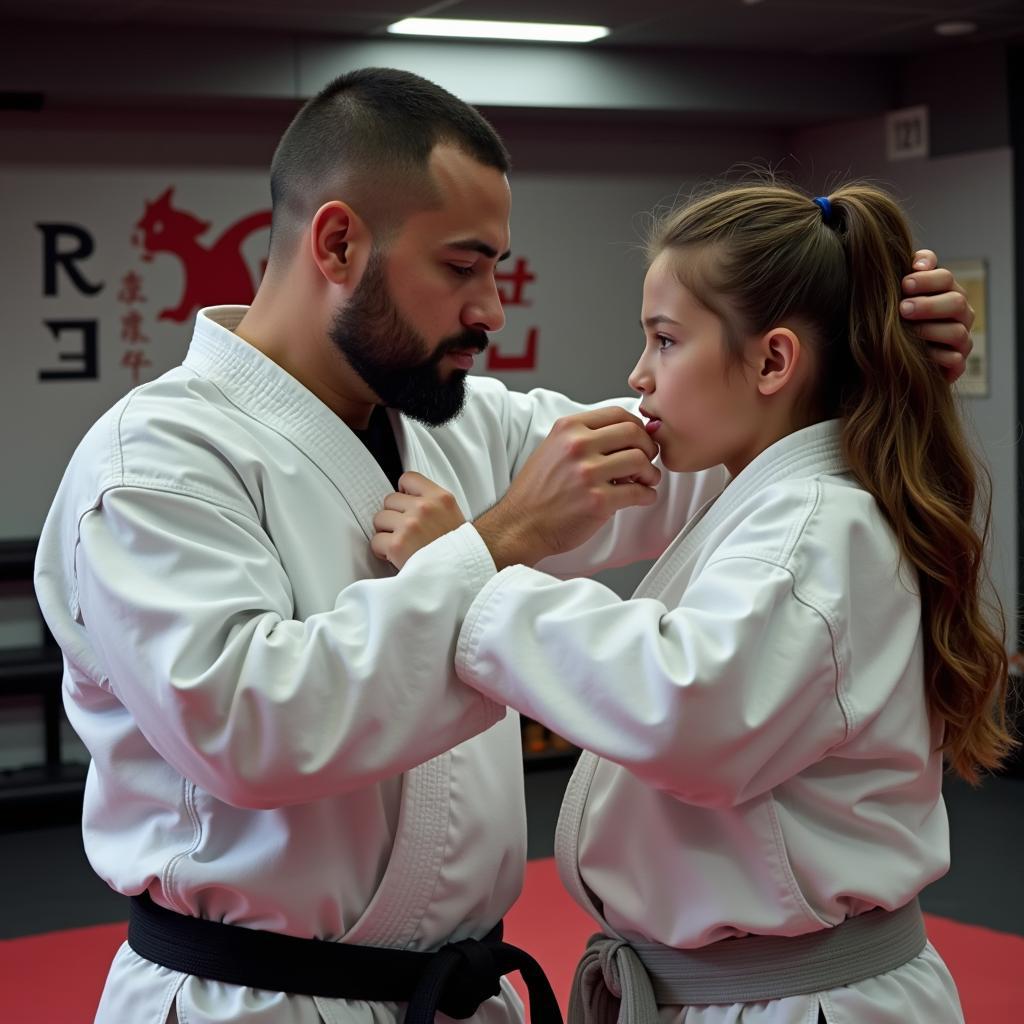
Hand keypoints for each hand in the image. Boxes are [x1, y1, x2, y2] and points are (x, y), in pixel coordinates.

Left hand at [371, 472, 464, 569]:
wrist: (462, 574)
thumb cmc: (458, 551)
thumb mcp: (453, 515)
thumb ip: (432, 503)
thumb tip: (406, 498)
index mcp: (441, 498)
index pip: (409, 478)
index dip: (403, 492)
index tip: (405, 504)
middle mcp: (424, 508)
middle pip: (390, 500)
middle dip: (395, 515)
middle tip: (406, 532)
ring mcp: (410, 525)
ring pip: (379, 519)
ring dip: (387, 532)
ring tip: (403, 544)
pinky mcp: (397, 545)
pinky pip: (376, 541)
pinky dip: (382, 550)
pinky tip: (397, 555)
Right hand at [475, 407, 661, 568]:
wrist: (519, 524)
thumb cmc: (536, 491)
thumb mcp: (552, 448)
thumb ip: (583, 437)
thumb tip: (624, 434)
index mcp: (568, 428)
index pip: (617, 414)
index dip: (636, 427)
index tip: (640, 439)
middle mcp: (577, 446)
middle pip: (634, 433)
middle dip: (648, 447)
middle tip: (648, 460)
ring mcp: (588, 473)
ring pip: (640, 461)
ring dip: (650, 472)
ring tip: (646, 481)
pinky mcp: (598, 501)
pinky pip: (638, 492)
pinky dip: (647, 495)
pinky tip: (643, 497)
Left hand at [901, 249, 973, 381]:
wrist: (896, 362)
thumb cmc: (895, 323)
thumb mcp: (895, 298)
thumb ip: (906, 277)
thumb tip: (917, 262)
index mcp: (945, 292)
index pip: (944, 278)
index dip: (927, 278)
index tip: (904, 283)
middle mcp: (959, 313)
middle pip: (956, 301)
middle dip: (929, 305)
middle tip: (903, 309)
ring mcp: (960, 340)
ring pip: (957, 331)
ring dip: (932, 330)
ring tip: (910, 332)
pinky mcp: (956, 365)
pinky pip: (955, 360)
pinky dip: (939, 358)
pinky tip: (921, 355)